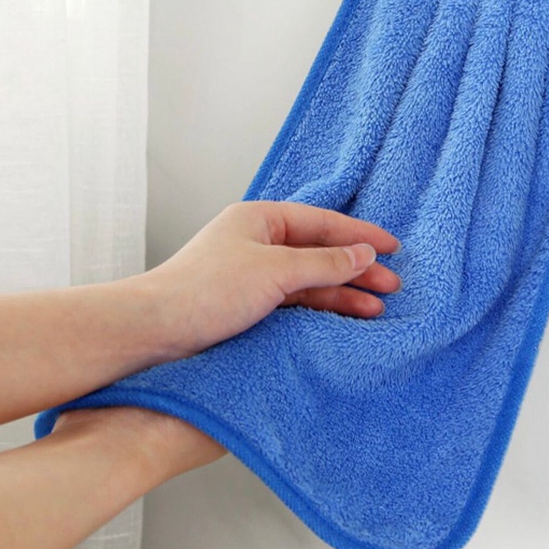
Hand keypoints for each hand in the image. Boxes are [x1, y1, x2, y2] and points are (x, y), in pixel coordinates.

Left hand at [143, 201, 401, 361]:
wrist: (155, 330)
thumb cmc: (205, 291)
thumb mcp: (273, 272)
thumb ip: (323, 262)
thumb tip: (363, 252)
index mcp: (260, 218)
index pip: (322, 222)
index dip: (360, 235)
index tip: (393, 246)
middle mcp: (258, 241)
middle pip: (319, 250)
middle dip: (357, 268)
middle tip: (393, 284)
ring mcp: (254, 272)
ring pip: (309, 278)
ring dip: (343, 292)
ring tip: (378, 308)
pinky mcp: (249, 302)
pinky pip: (296, 300)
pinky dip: (321, 308)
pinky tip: (346, 318)